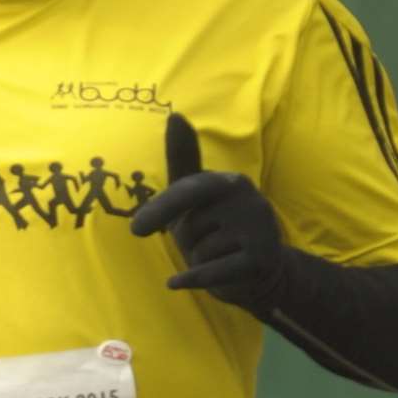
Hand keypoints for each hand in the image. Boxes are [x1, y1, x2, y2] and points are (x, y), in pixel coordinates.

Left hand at [129, 114, 286, 308]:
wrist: (258, 273)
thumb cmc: (216, 230)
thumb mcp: (194, 195)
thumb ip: (183, 158)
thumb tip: (175, 115)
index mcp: (230, 181)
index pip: (188, 191)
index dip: (161, 209)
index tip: (136, 230)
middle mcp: (249, 200)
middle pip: (190, 226)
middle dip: (187, 240)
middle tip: (201, 244)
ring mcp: (259, 229)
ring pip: (200, 252)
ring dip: (199, 261)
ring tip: (217, 257)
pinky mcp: (261, 259)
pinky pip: (212, 272)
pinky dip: (192, 280)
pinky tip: (178, 283)